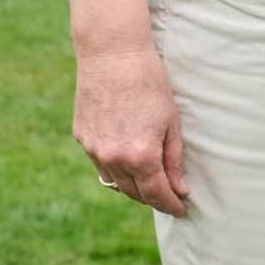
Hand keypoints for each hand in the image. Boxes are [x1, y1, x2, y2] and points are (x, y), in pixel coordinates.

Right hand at [74, 44, 189, 216]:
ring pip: (115, 182)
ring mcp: (94, 150)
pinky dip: (115, 169)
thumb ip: (174, 158)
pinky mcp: (82, 139)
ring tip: (150, 184)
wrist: (113, 55)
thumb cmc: (150, 82)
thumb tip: (180, 188)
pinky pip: (100, 164)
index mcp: (140, 155)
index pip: (157, 193)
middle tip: (170, 199)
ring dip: (133, 186)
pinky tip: (128, 163)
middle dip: (153, 198)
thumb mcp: (171, 120)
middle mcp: (113, 158)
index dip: (171, 204)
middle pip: (134, 192)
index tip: (182, 209)